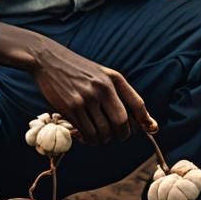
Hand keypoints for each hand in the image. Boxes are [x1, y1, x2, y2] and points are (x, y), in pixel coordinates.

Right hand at [30, 40, 157, 145]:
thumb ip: (117, 93)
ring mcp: (87, 98)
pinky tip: (83, 134)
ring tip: (95, 135)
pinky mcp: (72, 107)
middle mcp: (103, 88)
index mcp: (114, 78)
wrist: (49, 59)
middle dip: (121, 135)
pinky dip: (88, 140)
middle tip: (114, 135)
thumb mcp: (101, 74)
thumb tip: (138, 119)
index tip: (151, 130)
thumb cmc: (77, 69)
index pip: (138, 104)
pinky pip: (87, 134)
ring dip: (102, 140)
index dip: (145, 121)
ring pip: (104, 133)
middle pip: (122, 124)